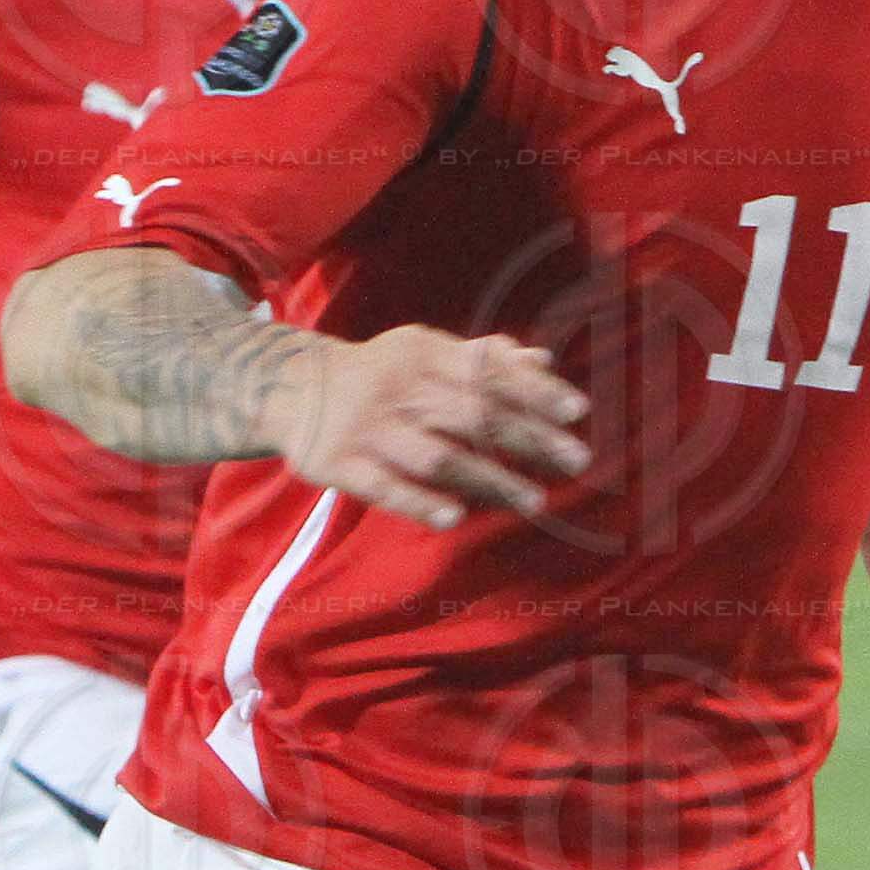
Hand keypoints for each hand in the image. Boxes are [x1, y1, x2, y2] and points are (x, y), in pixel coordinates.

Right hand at [260, 327, 590, 529]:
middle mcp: (395, 386)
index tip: (578, 410)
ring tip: (535, 499)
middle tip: (577, 459)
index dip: (533, 391)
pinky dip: (417, 502)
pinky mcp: (335, 464)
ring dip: (488, 478)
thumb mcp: (424, 352)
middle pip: (471, 414)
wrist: (290, 386)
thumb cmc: (380, 372)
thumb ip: (482, 358)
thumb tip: (544, 359)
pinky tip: (455, 517)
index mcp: (422, 353)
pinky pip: (382, 487)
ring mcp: (364, 428)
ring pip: (435, 456)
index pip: (487, 372)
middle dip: (528, 437)